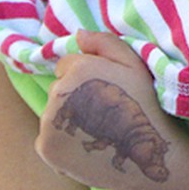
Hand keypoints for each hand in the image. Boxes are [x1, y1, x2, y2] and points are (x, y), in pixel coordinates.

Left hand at [37, 30, 175, 189]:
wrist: (142, 155)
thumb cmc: (143, 104)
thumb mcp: (133, 64)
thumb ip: (105, 42)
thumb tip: (78, 34)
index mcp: (78, 69)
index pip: (66, 64)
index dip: (86, 75)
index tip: (104, 90)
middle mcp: (58, 93)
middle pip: (58, 88)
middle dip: (74, 96)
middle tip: (101, 112)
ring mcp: (48, 122)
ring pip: (52, 112)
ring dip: (67, 118)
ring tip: (95, 130)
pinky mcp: (45, 148)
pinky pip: (47, 137)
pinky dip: (61, 142)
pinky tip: (84, 146)